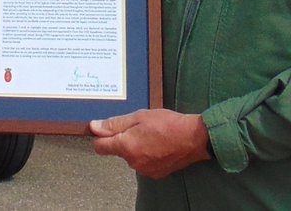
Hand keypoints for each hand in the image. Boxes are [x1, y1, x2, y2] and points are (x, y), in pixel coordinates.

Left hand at [89, 109, 211, 178]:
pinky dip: (147, 154)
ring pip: (132, 156)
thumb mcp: (140, 116)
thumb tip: (95, 127)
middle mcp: (133, 162)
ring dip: (137, 146)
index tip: (106, 130)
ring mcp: (144, 170)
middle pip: (118, 150)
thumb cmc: (169, 124)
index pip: (99, 147)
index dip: (101, 137)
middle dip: (124, 139)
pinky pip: (143, 162)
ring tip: (152, 135)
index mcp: (126, 146)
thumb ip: (115, 124)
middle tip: (140, 126)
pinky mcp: (155, 173)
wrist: (195, 138)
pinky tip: (159, 144)